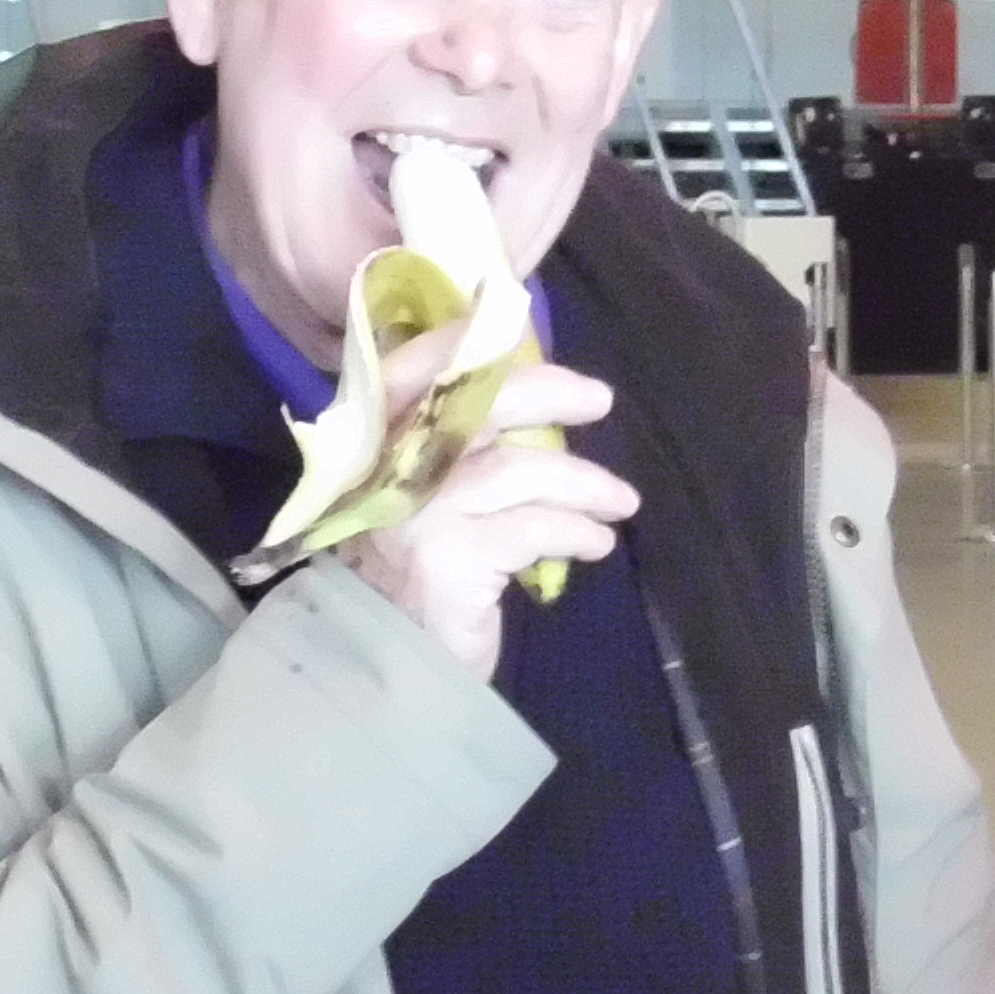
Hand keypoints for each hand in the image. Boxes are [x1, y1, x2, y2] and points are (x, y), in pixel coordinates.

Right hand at [335, 348, 635, 684]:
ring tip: (620, 503)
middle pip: (476, 400)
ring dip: (584, 481)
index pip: (417, 365)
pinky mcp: (447, 558)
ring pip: (518, 467)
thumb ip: (457, 452)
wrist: (384, 668)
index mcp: (374, 442)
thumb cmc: (412, 579)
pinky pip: (534, 527)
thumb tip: (536, 405)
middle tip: (600, 401)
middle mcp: (385, 467)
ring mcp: (413, 512)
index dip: (466, 338)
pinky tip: (597, 544)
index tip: (517, 325)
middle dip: (549, 391)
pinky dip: (576, 530)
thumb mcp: (426, 503)